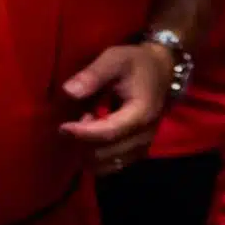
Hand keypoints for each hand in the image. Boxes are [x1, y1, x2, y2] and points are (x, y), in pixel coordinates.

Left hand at [59, 39, 178, 171]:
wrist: (162, 71)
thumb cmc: (136, 63)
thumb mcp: (115, 59)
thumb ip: (94, 74)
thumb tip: (69, 91)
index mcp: (141, 113)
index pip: (108, 133)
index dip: (83, 133)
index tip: (62, 127)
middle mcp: (144, 135)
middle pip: (105, 153)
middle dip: (83, 143)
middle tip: (73, 122)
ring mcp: (143, 146)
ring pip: (107, 164)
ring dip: (88, 152)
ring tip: (83, 129)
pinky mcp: (138, 151)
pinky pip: (112, 165)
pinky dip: (96, 158)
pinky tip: (91, 139)